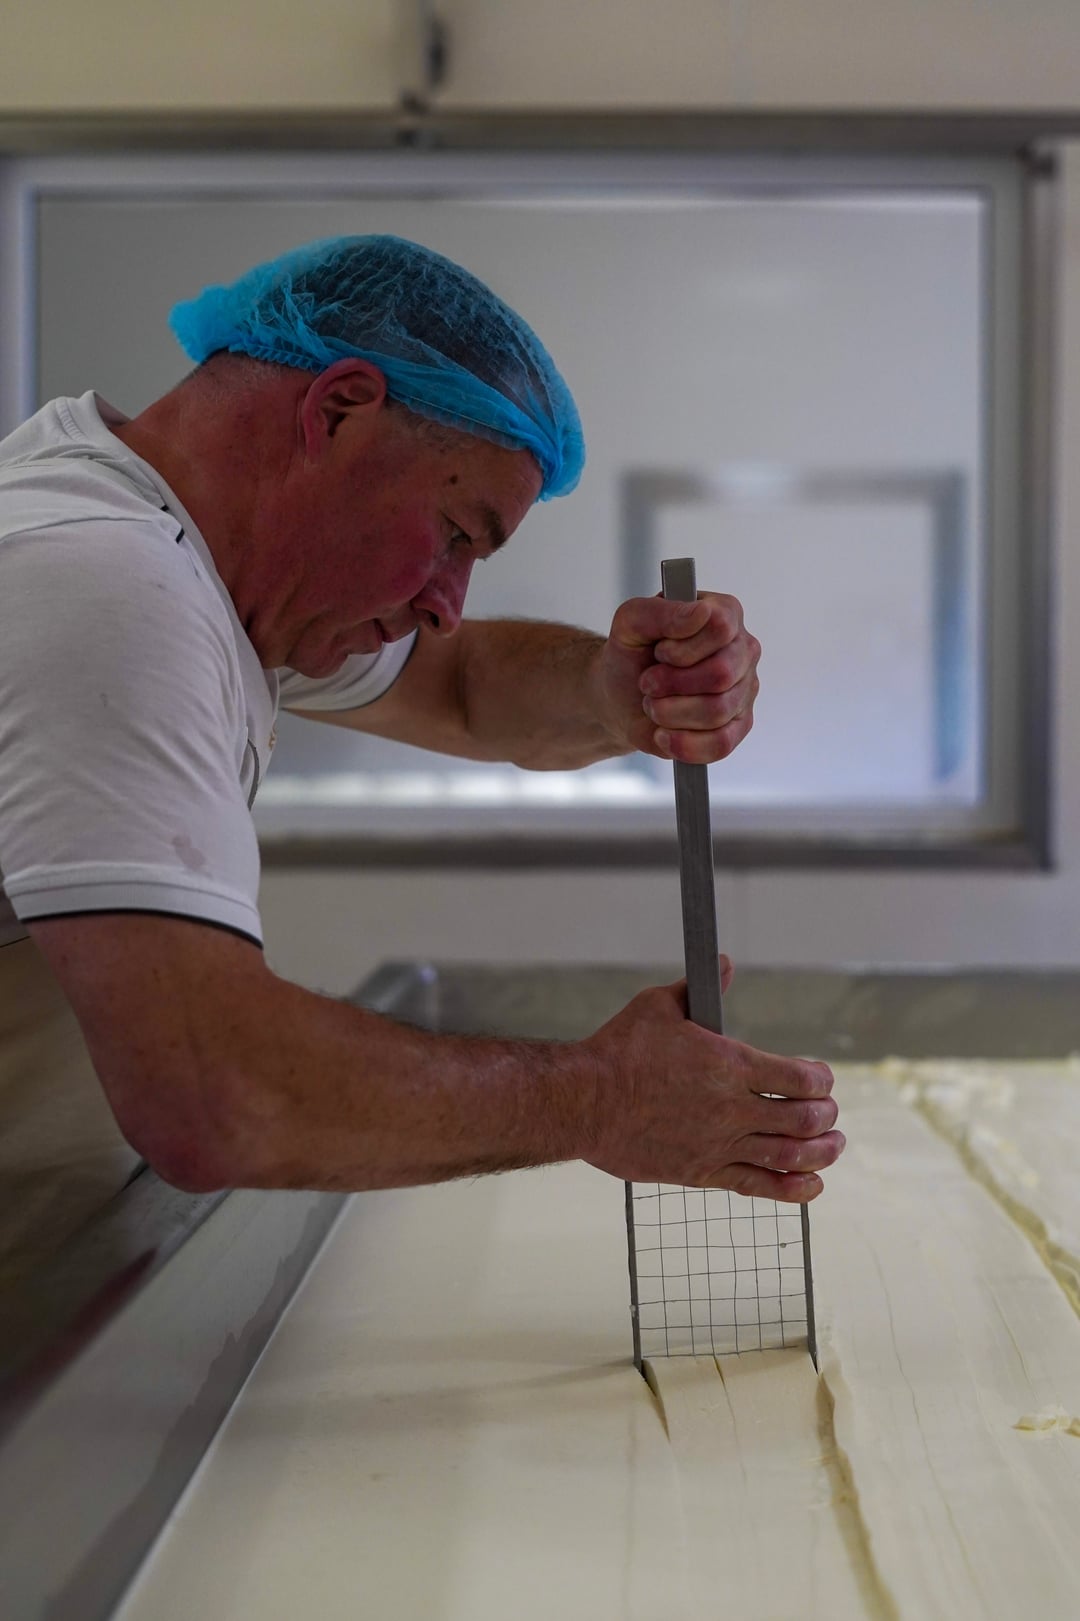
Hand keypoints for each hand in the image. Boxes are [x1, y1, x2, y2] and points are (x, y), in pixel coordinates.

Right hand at [582, 974, 843, 1200]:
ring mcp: (719, 1144)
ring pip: (790, 1156)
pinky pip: (759, 1186)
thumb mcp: (657, 1006)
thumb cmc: (618, 1051)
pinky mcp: (702, 1172)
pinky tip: (812, 1186)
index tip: (822, 1077)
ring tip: (833, 1146)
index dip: (821, 1078)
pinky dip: (793, 1190)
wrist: (583, 1103)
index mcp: (729, 1064)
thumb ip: (698, 987)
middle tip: (829, 1112)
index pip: (800, 1077)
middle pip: (804, 1118)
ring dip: (822, 1153)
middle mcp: (732, 1108)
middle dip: (826, 1114)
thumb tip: (724, 963)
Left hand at [596, 591, 759, 762]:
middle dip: (671, 684)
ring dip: (670, 713)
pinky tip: (664, 734)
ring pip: (717, 711)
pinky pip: (720, 744)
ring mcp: (745, 690)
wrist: (620, 697)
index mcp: (725, 614)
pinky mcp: (738, 727)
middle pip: (721, 674)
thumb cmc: (631, 655)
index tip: (660, 652)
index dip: (682, 648)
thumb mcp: (630, 622)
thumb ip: (661, 611)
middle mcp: (743, 650)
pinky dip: (682, 743)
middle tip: (649, 683)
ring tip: (654, 705)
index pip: (720, 628)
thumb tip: (701, 613)